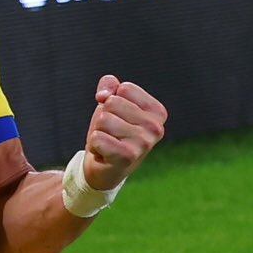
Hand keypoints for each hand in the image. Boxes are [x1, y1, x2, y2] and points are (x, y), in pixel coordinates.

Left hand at [82, 75, 166, 189]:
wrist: (104, 168)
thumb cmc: (111, 132)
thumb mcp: (111, 103)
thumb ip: (109, 85)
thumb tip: (103, 95)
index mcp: (158, 112)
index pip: (124, 88)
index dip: (113, 101)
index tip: (119, 118)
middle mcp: (156, 128)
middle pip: (112, 103)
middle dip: (104, 117)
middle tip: (112, 133)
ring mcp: (144, 143)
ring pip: (103, 119)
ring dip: (98, 131)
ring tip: (108, 143)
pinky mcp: (128, 157)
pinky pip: (97, 138)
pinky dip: (94, 145)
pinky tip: (104, 154)